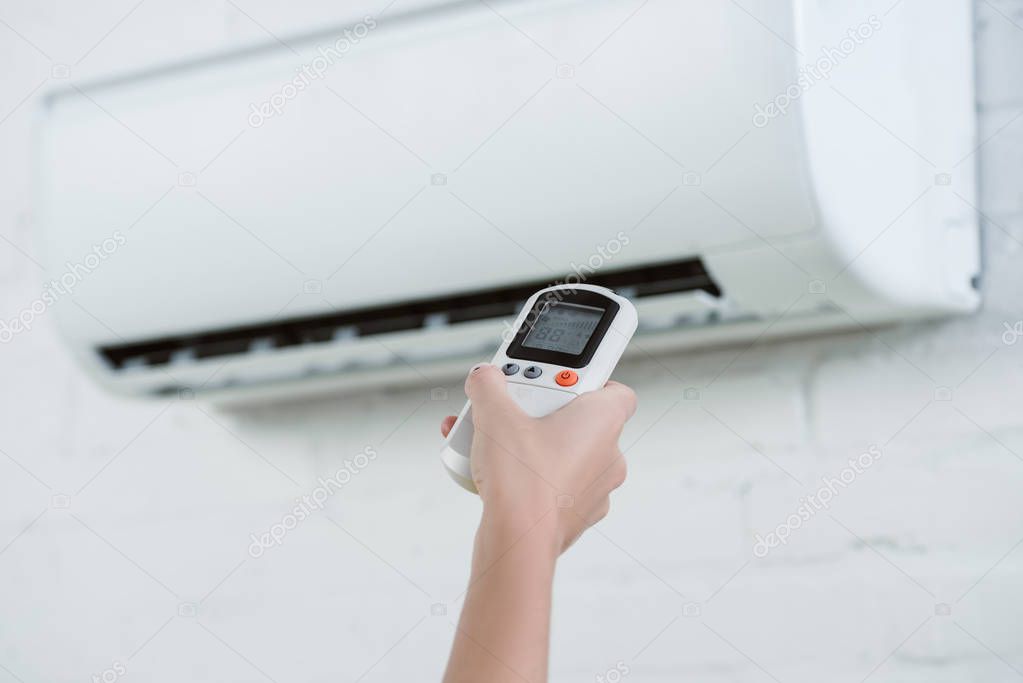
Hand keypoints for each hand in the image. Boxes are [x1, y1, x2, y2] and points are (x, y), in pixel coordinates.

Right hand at [440, 364, 635, 555]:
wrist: (518, 540)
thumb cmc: (523, 479)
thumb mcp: (495, 415)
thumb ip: (489, 386)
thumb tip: (485, 377)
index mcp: (604, 421)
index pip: (615, 390)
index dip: (588, 381)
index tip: (557, 379)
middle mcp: (609, 456)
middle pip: (579, 420)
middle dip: (543, 412)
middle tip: (514, 409)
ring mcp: (596, 490)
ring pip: (564, 455)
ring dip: (532, 445)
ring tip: (493, 443)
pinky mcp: (575, 516)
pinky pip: (554, 485)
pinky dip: (530, 477)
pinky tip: (497, 475)